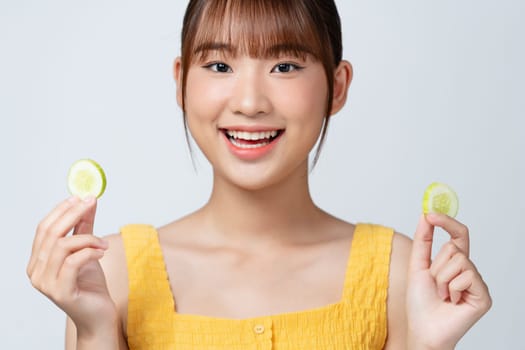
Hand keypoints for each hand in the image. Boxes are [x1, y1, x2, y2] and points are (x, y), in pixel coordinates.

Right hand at [27, 196, 116, 337]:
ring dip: (87, 238)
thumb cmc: (90, 285)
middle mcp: (36, 272)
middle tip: (91, 202)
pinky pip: (73, 262)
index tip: (80, 196)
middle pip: (51, 233)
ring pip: (62, 246)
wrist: (98, 315)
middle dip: (73, 214)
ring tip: (104, 242)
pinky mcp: (60, 292)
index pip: (44, 228)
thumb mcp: (87, 250)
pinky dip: (90, 251)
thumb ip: (85, 227)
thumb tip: (88, 201)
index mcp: (38, 261)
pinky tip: (102, 251)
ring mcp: (45, 283)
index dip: (61, 210)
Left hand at [407, 214, 491, 349]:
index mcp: (454, 263)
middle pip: (453, 247)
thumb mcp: (417, 265)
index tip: (430, 213)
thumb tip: (425, 215)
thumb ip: (423, 240)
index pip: (458, 235)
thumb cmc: (420, 301)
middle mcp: (469, 270)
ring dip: (441, 278)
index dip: (447, 222)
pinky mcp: (484, 295)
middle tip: (434, 284)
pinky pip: (466, 275)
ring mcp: (477, 283)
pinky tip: (451, 301)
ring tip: (441, 294)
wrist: (422, 328)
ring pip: (458, 260)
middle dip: (436, 265)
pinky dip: (451, 288)